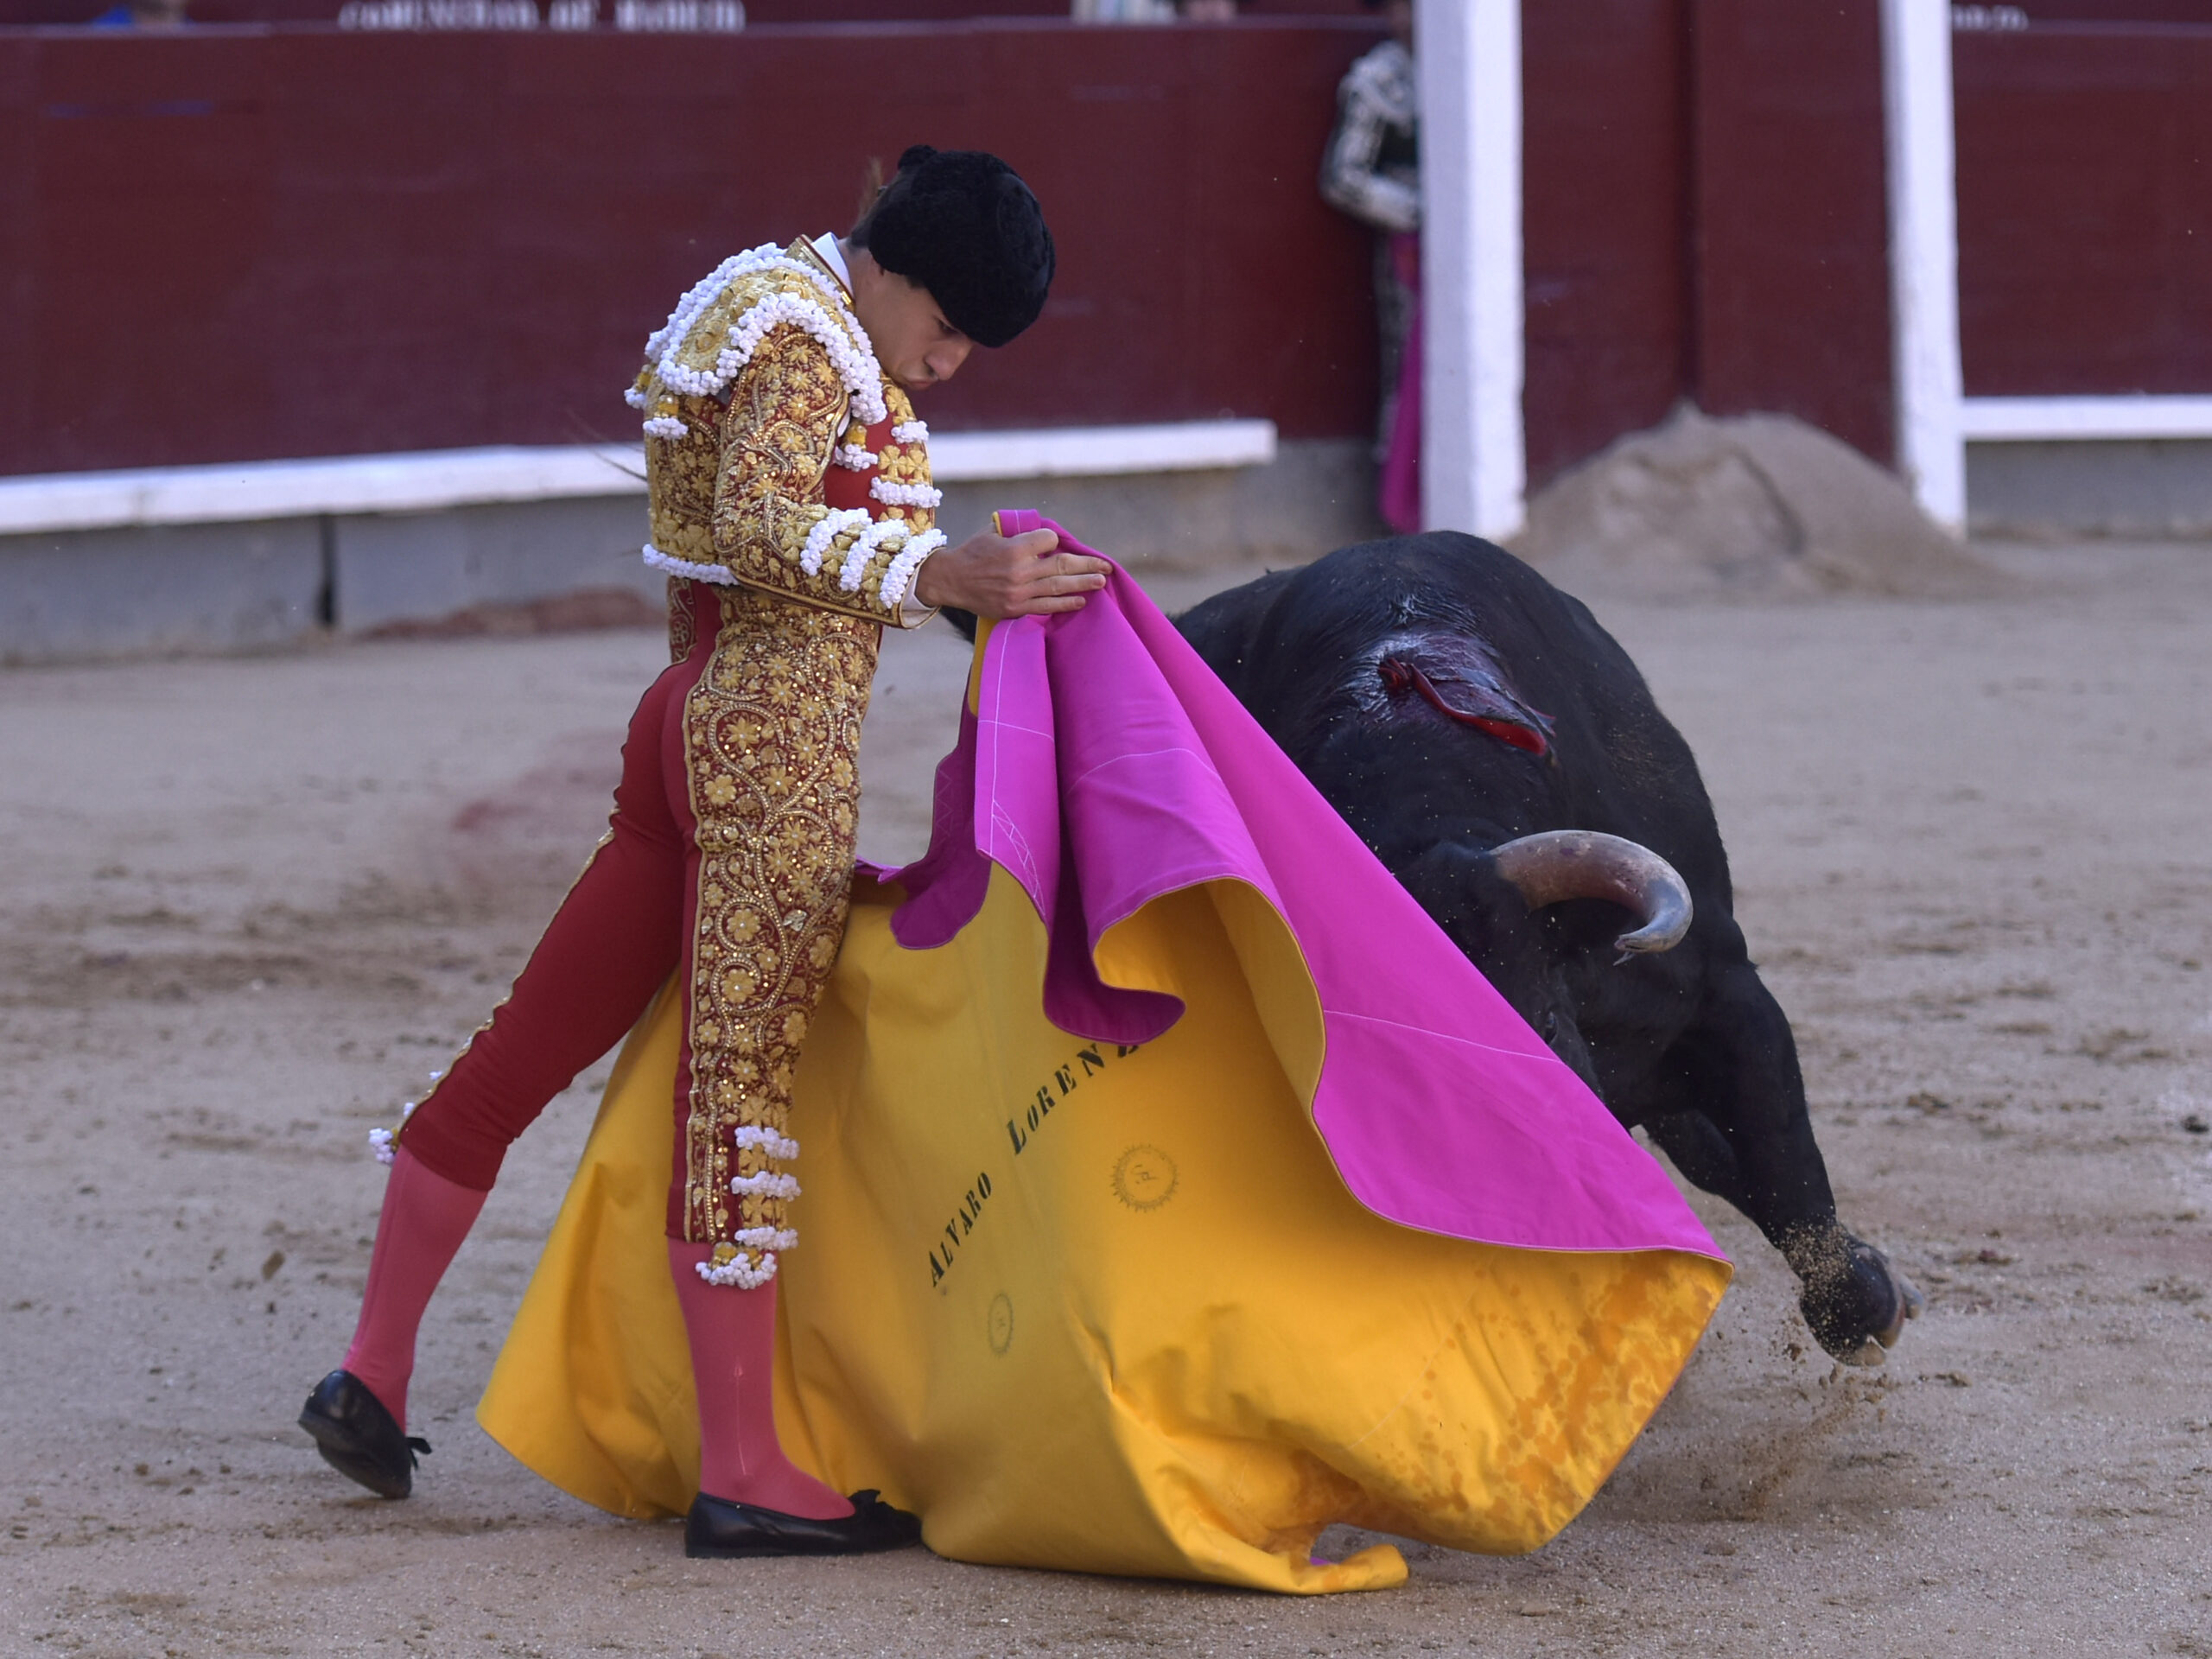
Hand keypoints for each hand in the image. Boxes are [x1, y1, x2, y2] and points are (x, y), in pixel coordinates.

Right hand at [912, 528, 1110, 618]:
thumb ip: (1017, 530)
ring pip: (1059, 586)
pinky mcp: (1016, 608)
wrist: (950, 581)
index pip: (1049, 541)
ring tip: (1101, 581)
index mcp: (1014, 548)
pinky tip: (1080, 600)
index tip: (1055, 543)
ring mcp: (1019, 592)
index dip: (1055, 540)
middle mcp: (1020, 571)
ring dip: (1083, 583)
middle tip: (1106, 566)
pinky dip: (1065, 603)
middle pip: (1062, 565)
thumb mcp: (992, 533)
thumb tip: (1043, 529)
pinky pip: (1046, 607)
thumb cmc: (972, 553)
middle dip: (1087, 564)